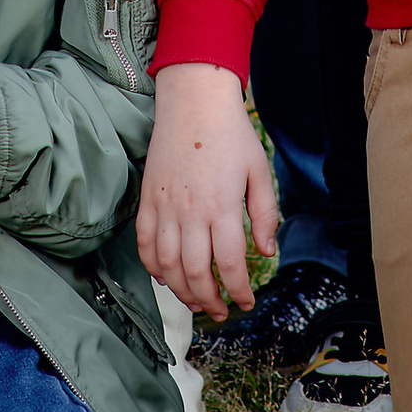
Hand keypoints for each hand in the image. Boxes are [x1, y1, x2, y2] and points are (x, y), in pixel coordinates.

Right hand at [136, 63, 277, 317]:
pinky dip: (152, 267)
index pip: (231, 264)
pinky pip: (143, 244)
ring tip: (195, 301)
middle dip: (209, 300)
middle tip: (220, 311)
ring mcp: (165, 207)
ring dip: (181, 291)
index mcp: (222, 206)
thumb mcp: (259, 171)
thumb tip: (267, 251)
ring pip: (167, 265)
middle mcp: (191, 212)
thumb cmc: (231, 134)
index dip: (238, 290)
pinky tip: (164, 277)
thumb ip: (265, 214)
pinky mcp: (148, 200)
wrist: (193, 101)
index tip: (246, 302)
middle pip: (196, 273)